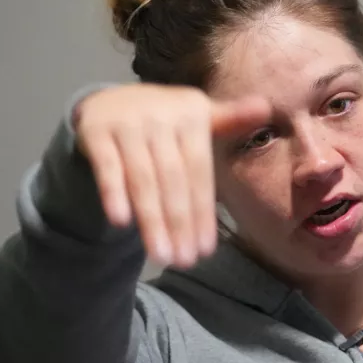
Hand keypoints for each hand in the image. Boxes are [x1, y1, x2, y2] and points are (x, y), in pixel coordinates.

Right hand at [74, 83, 268, 267]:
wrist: (112, 100)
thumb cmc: (167, 121)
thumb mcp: (198, 119)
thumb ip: (230, 121)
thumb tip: (266, 108)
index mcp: (192, 114)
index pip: (199, 171)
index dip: (203, 212)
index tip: (206, 250)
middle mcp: (160, 115)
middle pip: (172, 178)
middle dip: (179, 223)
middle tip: (184, 261)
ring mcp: (126, 122)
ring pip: (142, 178)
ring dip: (151, 219)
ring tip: (161, 256)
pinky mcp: (96, 130)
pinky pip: (107, 167)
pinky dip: (113, 193)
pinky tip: (121, 222)